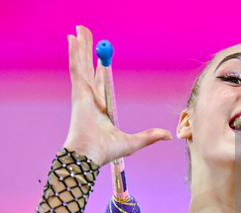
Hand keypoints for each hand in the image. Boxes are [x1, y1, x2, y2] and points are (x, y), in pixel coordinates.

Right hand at [64, 26, 171, 166]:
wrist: (90, 153)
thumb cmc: (105, 151)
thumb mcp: (134, 142)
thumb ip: (150, 136)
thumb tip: (168, 135)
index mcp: (99, 108)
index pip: (100, 83)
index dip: (99, 69)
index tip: (100, 60)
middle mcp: (89, 98)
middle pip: (88, 69)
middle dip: (87, 52)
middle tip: (86, 36)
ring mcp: (82, 94)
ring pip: (81, 64)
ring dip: (80, 46)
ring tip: (78, 30)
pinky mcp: (78, 91)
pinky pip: (76, 67)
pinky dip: (73, 53)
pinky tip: (71, 39)